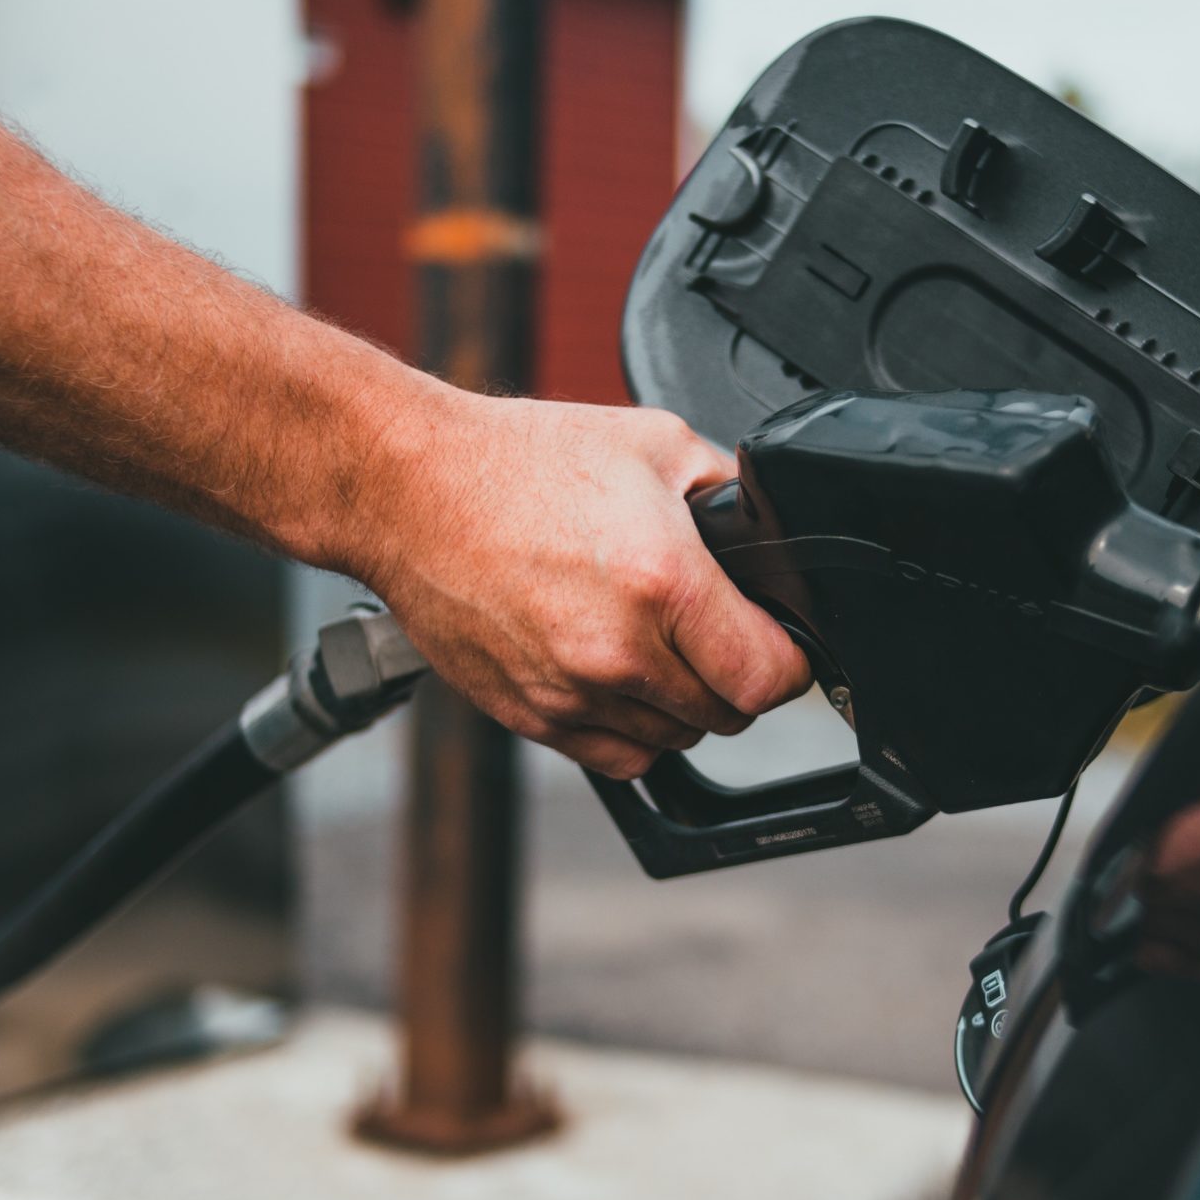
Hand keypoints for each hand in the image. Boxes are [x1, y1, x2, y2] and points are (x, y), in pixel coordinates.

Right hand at [347, 386, 811, 777]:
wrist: (409, 489)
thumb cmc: (519, 461)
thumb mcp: (654, 443)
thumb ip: (727, 494)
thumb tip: (768, 533)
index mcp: (663, 582)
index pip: (770, 677)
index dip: (790, 661)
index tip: (780, 643)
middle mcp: (619, 650)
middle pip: (727, 715)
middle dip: (735, 678)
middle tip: (715, 633)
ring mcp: (570, 692)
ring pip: (673, 742)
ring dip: (682, 706)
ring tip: (659, 647)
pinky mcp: (531, 716)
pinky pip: (616, 756)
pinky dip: (632, 729)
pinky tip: (620, 677)